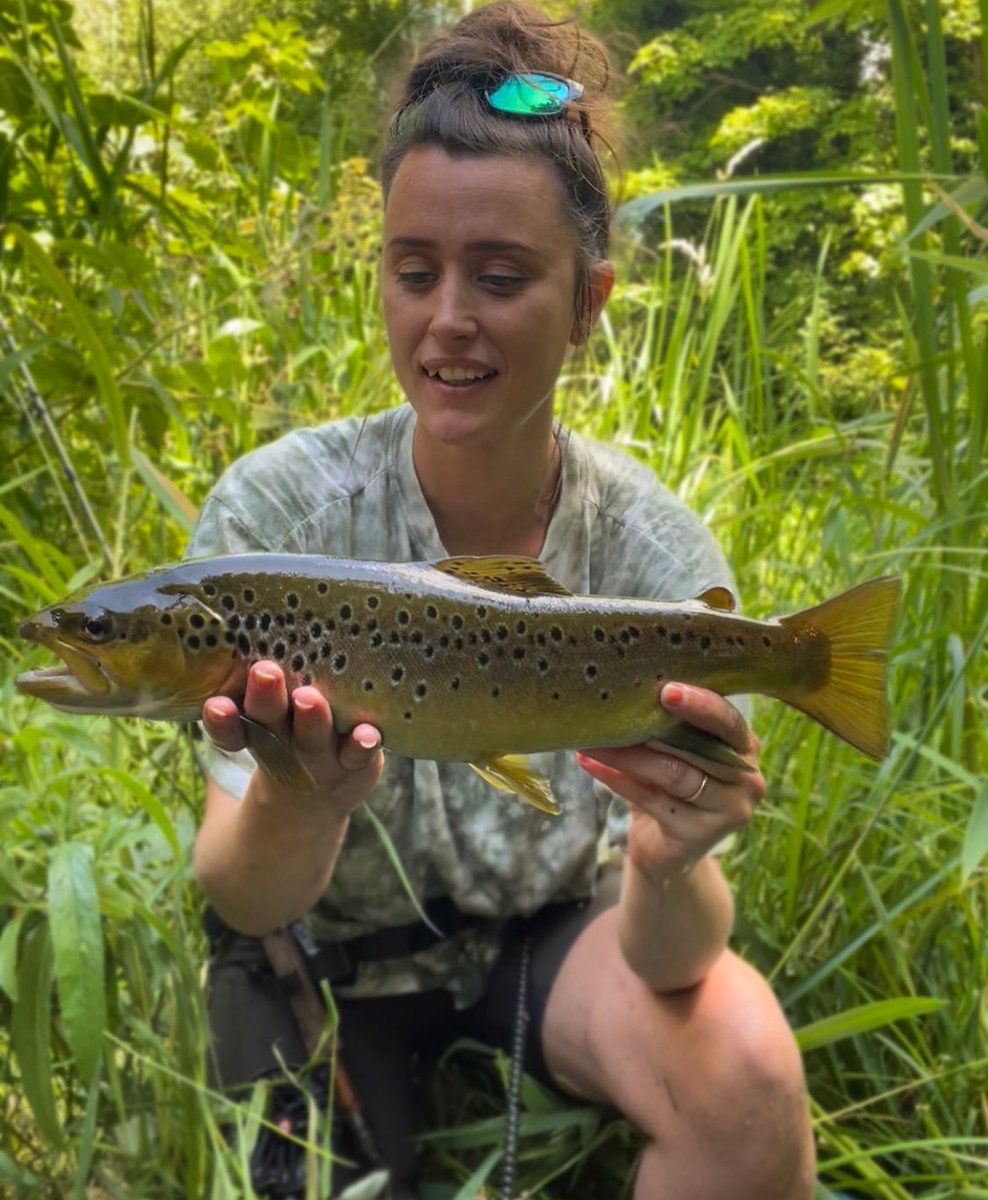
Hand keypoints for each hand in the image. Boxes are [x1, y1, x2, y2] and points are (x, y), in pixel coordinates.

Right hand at [202, 660, 382, 816]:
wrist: (319, 799)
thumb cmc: (289, 740)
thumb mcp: (267, 723)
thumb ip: (261, 690)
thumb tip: (256, 634)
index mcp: (255, 734)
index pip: (230, 731)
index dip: (222, 721)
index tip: (215, 705)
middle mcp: (285, 747)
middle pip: (270, 724)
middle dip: (267, 699)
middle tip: (265, 672)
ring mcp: (322, 759)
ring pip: (313, 739)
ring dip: (312, 720)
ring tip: (309, 699)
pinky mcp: (356, 764)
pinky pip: (359, 756)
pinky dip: (363, 745)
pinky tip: (368, 734)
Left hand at [576, 682, 764, 880]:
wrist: (665, 850)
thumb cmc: (671, 786)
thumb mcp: (678, 752)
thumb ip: (672, 726)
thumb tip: (629, 690)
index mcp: (746, 746)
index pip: (728, 721)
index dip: (701, 704)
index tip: (667, 691)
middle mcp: (747, 779)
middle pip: (697, 748)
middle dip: (651, 727)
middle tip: (612, 711)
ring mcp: (728, 811)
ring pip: (672, 774)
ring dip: (626, 754)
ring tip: (592, 740)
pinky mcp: (698, 835)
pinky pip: (651, 799)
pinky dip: (616, 779)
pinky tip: (591, 764)